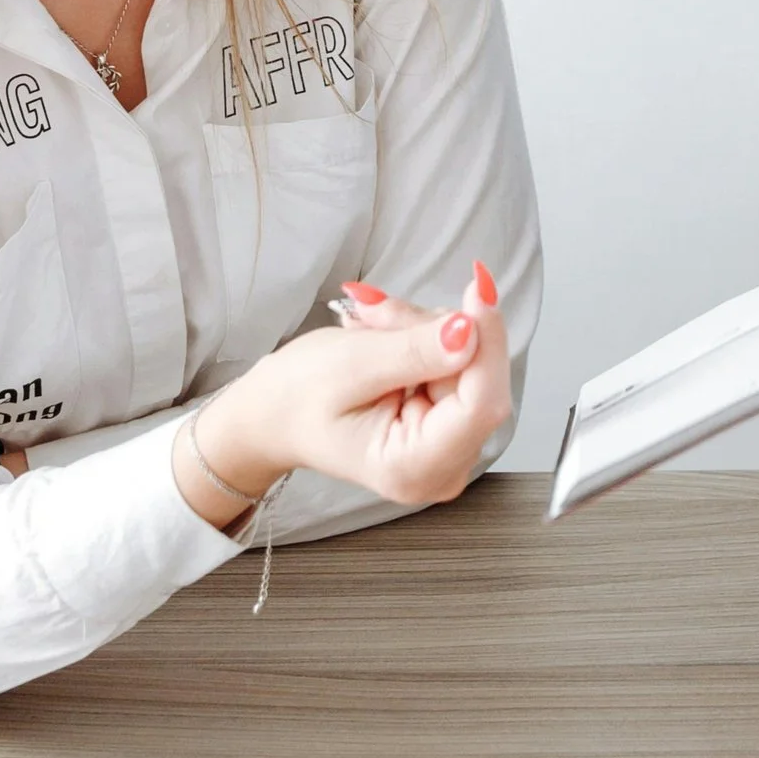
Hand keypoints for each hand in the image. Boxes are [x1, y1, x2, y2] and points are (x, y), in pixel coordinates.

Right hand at [179, 264, 511, 523]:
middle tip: (375, 308)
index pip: (481, 405)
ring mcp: (449, 449)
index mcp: (415, 468)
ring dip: (422, 329)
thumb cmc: (296, 397)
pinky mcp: (448, 424)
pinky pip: (456, 365)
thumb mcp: (350, 365)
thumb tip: (470, 330)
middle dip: (434, 330)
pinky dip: (423, 339)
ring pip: (466, 364)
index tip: (477, 288)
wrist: (271, 415)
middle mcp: (444, 469)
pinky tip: (384, 336)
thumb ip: (414, 351)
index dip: (486, 343)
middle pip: (474, 379)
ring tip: (369, 323)